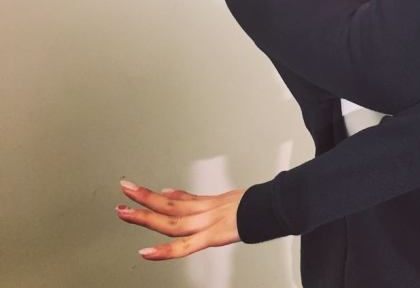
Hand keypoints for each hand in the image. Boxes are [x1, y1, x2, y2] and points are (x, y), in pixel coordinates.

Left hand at [115, 178, 247, 259]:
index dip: (155, 195)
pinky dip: (164, 250)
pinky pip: (184, 246)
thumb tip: (176, 193)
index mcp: (209, 203)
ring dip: (145, 216)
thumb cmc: (256, 205)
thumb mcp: (228, 198)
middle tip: (124, 190)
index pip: (177, 199)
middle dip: (143, 198)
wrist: (273, 206)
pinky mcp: (212, 236)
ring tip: (124, 212)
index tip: (136, 190)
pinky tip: (147, 252)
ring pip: (170, 220)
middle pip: (169, 205)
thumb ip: (200, 200)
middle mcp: (204, 210)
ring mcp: (207, 222)